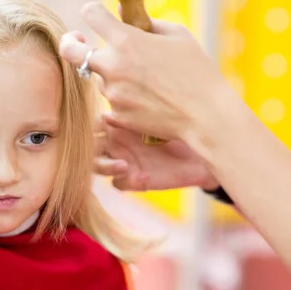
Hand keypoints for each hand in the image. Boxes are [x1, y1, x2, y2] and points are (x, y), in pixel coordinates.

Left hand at [60, 2, 235, 142]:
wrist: (205, 115)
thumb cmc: (197, 71)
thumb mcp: (178, 36)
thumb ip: (147, 23)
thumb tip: (123, 15)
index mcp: (126, 40)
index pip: (90, 14)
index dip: (92, 12)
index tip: (96, 17)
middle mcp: (112, 66)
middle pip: (70, 50)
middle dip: (70, 43)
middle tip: (77, 41)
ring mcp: (112, 92)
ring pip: (98, 77)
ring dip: (111, 74)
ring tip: (144, 80)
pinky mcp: (116, 114)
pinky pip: (111, 100)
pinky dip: (123, 96)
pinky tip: (147, 98)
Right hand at [94, 114, 217, 190]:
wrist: (202, 148)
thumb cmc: (180, 124)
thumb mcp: (162, 113)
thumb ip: (137, 110)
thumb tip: (113, 106)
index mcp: (115, 123)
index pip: (91, 124)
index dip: (88, 125)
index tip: (101, 122)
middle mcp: (114, 141)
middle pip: (88, 146)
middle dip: (91, 147)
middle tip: (102, 146)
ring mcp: (121, 160)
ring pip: (96, 166)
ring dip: (106, 166)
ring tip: (124, 165)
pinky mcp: (133, 179)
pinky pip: (119, 183)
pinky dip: (128, 180)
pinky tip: (144, 176)